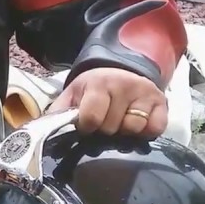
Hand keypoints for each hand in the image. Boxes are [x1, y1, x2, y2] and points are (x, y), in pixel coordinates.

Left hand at [46, 67, 166, 137]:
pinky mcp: (162, 102)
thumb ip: (59, 111)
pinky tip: (137, 124)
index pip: (92, 117)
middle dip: (104, 130)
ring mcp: (145, 93)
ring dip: (124, 131)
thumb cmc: (93, 88)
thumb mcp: (73, 94)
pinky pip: (156, 129)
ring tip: (119, 122)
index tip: (86, 126)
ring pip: (133, 129)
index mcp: (98, 83)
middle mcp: (124, 85)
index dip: (87, 127)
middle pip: (112, 127)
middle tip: (103, 122)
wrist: (121, 71)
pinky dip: (146, 132)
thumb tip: (42, 129)